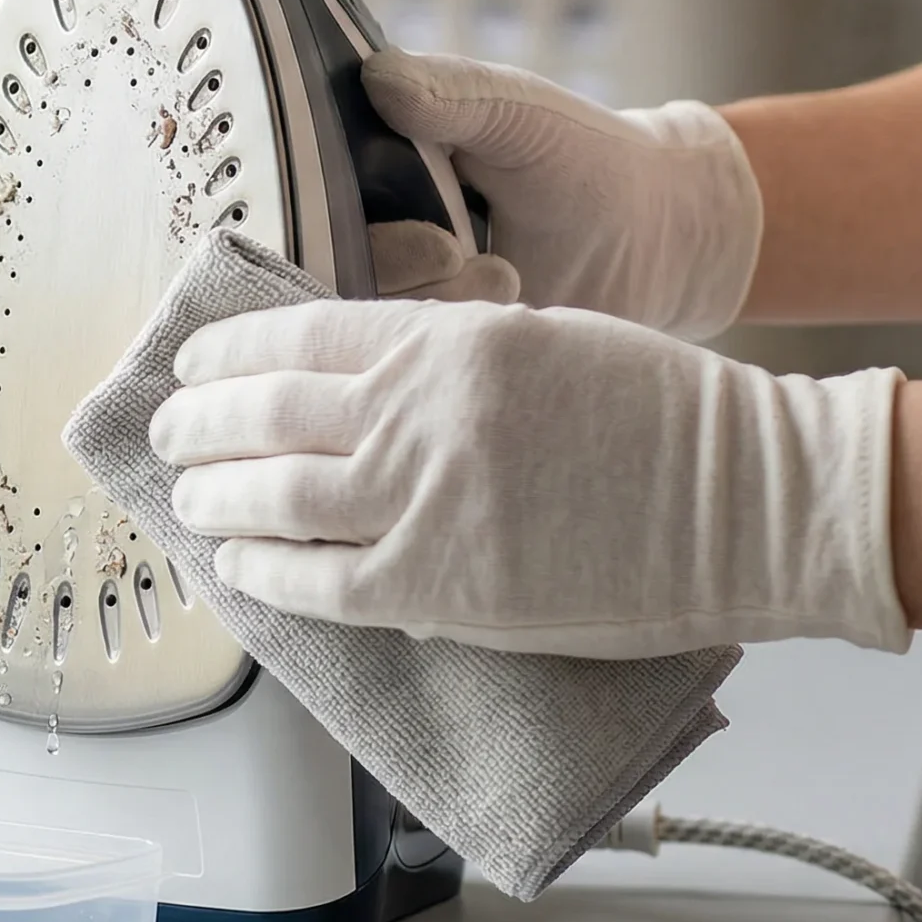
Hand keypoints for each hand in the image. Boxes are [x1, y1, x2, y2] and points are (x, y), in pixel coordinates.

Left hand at [148, 297, 908, 658]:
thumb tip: (352, 384)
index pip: (301, 333)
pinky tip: (236, 562)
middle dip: (199, 422)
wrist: (755, 500)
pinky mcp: (445, 588)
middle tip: (166, 430)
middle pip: (267, 413)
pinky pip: (320, 582)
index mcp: (452, 338)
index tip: (191, 362)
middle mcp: (424, 411)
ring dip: (215, 494)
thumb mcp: (546, 341)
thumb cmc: (667, 419)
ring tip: (186, 496)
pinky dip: (265, 569)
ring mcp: (429, 501)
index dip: (228, 351)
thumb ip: (446, 357)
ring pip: (276, 495)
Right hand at [364, 46, 761, 338]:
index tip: (396, 212)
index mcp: (374, 171)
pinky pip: (411, 357)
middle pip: (327, 265)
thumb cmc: (586, 157)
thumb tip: (378, 76)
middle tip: (451, 249)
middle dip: (392, 263)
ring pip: (368, 315)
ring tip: (503, 276)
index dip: (328, 214)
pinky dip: (452, 338)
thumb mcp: (515, 110)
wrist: (660, 234)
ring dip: (432, 301)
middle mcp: (375, 235)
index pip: (307, 199)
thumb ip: (452, 92)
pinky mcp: (441, 348)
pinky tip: (508, 305)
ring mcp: (406, 296)